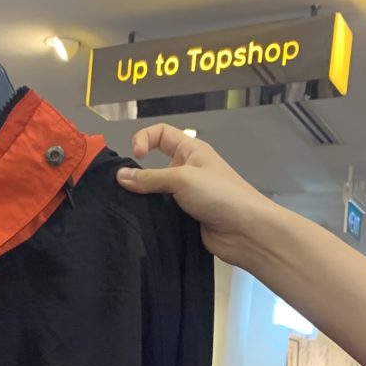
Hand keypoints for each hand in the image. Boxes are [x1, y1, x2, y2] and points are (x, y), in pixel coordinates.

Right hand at [116, 124, 279, 265]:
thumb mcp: (182, 179)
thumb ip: (149, 178)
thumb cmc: (220, 195)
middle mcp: (187, 170)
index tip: (136, 157)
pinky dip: (151, 217)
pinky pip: (162, 213)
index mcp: (191, 151)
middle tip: (125, 190)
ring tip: (130, 209)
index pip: (160, 134)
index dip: (144, 139)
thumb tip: (120, 176)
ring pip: (156, 193)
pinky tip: (141, 223)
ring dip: (144, 199)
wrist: (245, 232)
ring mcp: (186, 195)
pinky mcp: (184, 217)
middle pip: (154, 166)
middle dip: (138, 175)